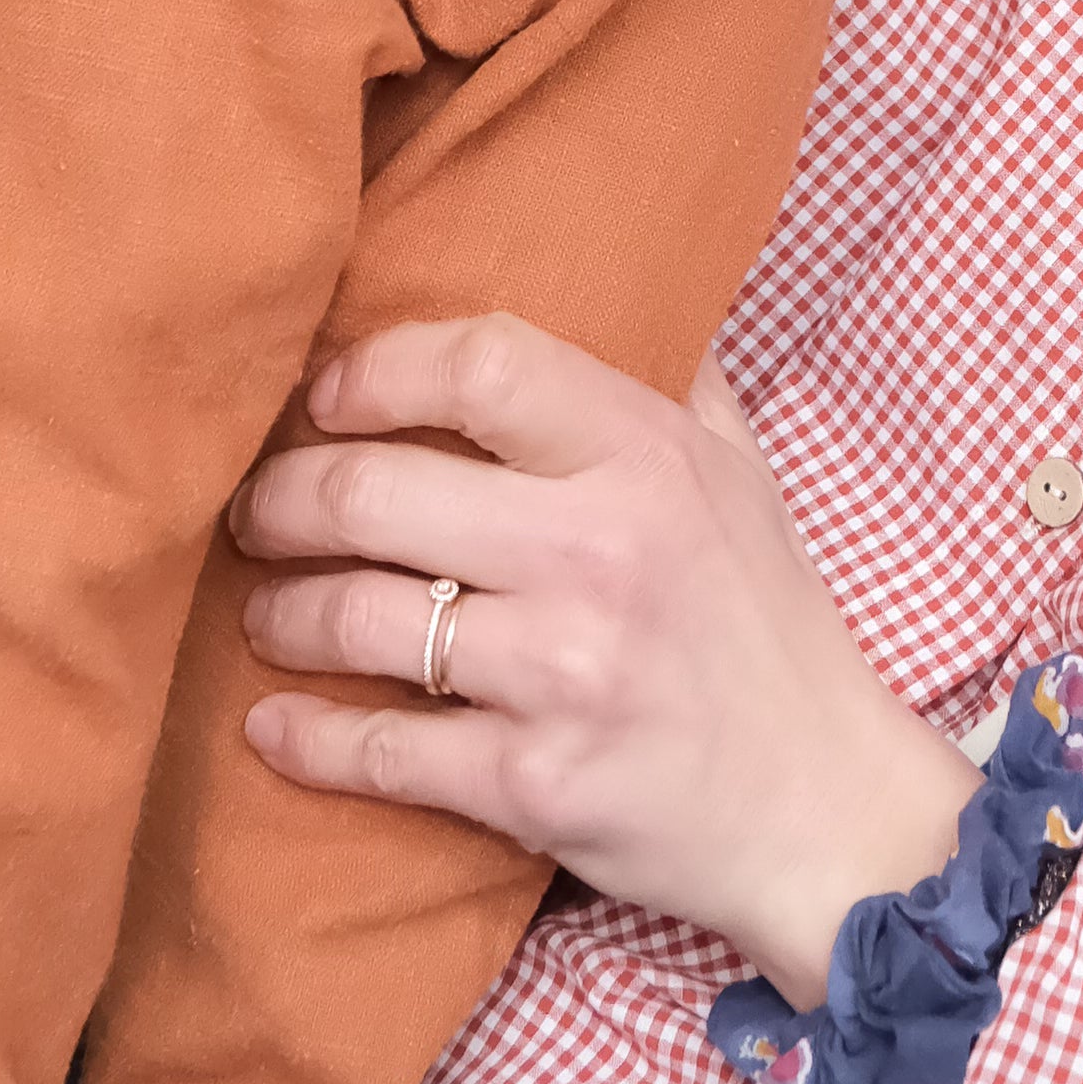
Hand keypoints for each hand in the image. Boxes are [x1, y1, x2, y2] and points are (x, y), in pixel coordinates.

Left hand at [232, 320, 979, 1008]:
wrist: (823, 807)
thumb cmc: (765, 624)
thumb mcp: (737, 472)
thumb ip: (663, 375)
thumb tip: (594, 276)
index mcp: (647, 457)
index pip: (479, 362)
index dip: (375, 369)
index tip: (325, 398)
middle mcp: (601, 553)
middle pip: (375, 492)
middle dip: (283, 499)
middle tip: (259, 512)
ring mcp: (563, 674)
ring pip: (357, 622)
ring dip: (281, 616)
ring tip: (264, 613)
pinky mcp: (535, 785)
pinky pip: (380, 752)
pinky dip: (305, 740)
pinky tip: (272, 728)